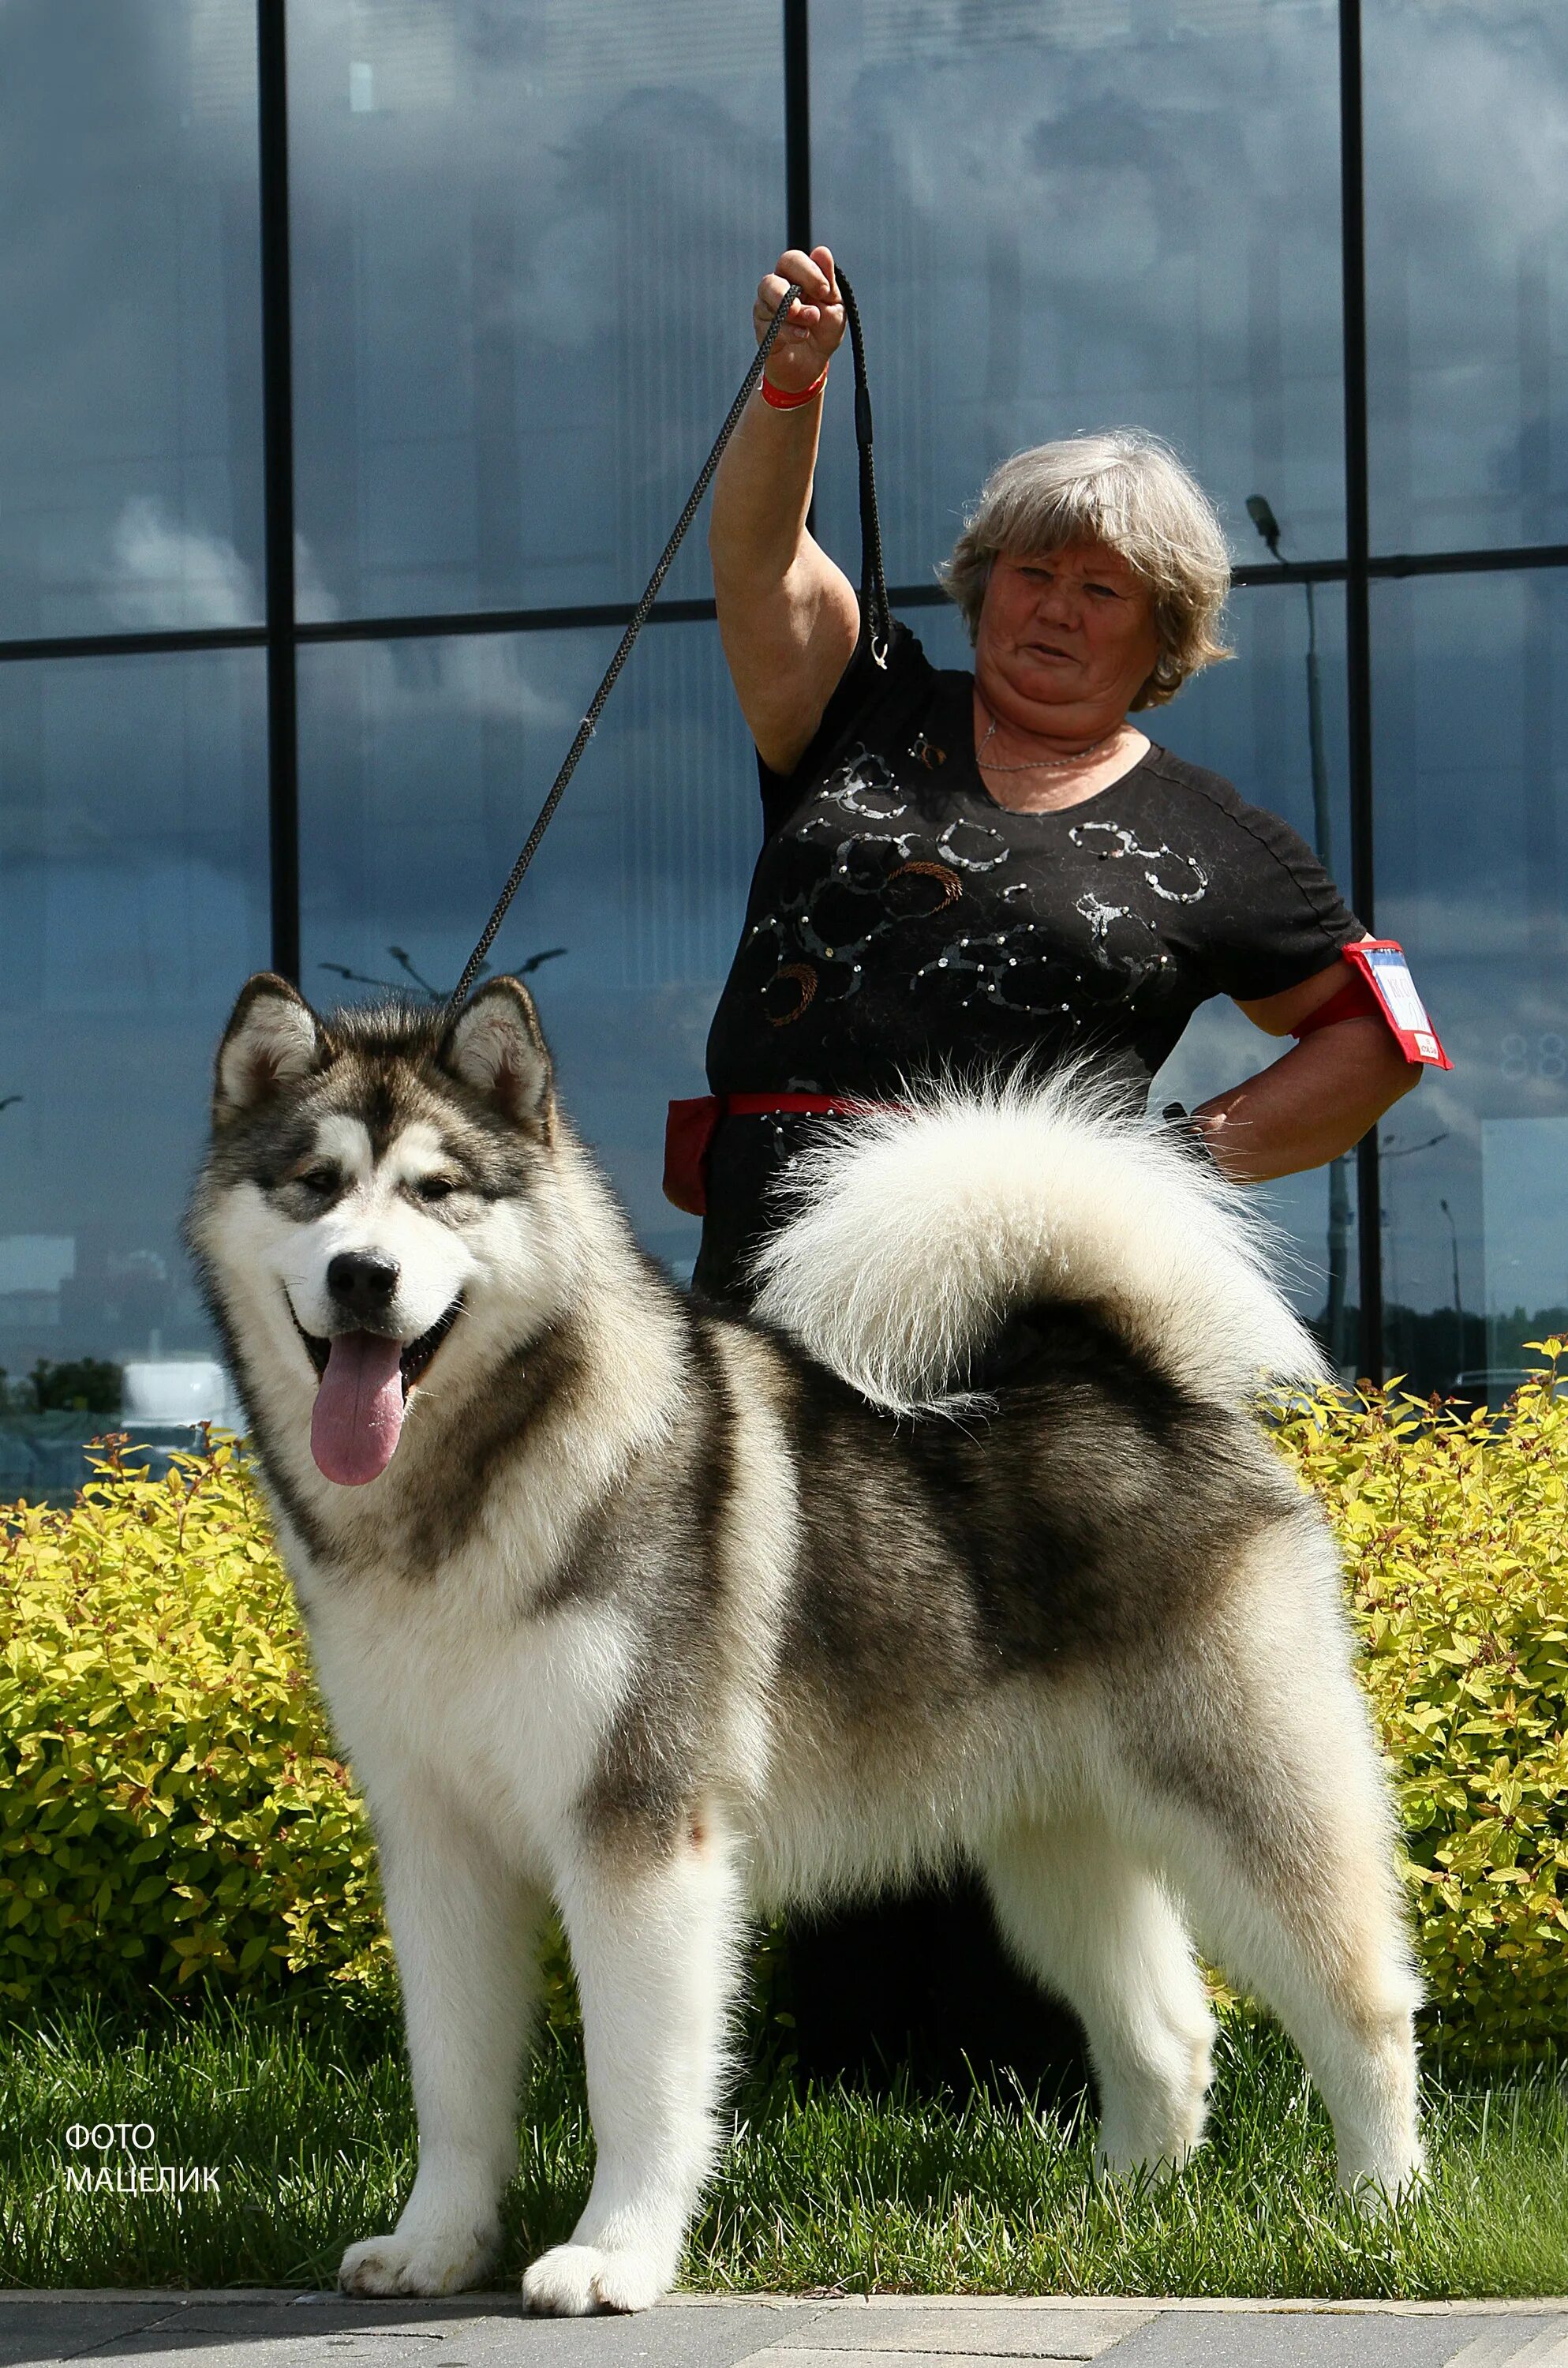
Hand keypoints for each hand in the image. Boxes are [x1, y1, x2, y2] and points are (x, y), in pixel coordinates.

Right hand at [755, 246, 844, 393]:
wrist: (813, 364)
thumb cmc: (824, 331)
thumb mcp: (834, 305)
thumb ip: (827, 281)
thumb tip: (821, 251)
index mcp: (795, 277)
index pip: (791, 261)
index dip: (807, 271)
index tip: (825, 290)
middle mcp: (776, 289)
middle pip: (771, 279)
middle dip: (790, 292)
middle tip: (812, 309)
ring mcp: (765, 310)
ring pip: (766, 301)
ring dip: (792, 313)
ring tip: (810, 323)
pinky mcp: (762, 331)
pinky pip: (770, 326)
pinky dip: (789, 331)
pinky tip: (802, 336)